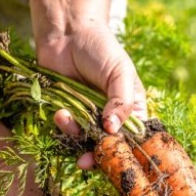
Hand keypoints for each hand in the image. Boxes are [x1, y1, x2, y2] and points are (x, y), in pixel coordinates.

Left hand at [37, 23, 146, 168]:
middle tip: (86, 161)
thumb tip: (113, 130)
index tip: (115, 158)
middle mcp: (113, 118)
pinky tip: (60, 113)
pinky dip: (64, 127)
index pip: (134, 139)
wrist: (67, 34)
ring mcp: (90, 118)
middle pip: (110, 147)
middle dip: (97, 156)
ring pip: (86, 143)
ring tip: (65, 118)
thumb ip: (121, 101)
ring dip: (75, 137)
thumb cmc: (100, 48)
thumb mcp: (119, 72)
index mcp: (133, 109)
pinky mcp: (70, 116)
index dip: (126, 152)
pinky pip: (68, 133)